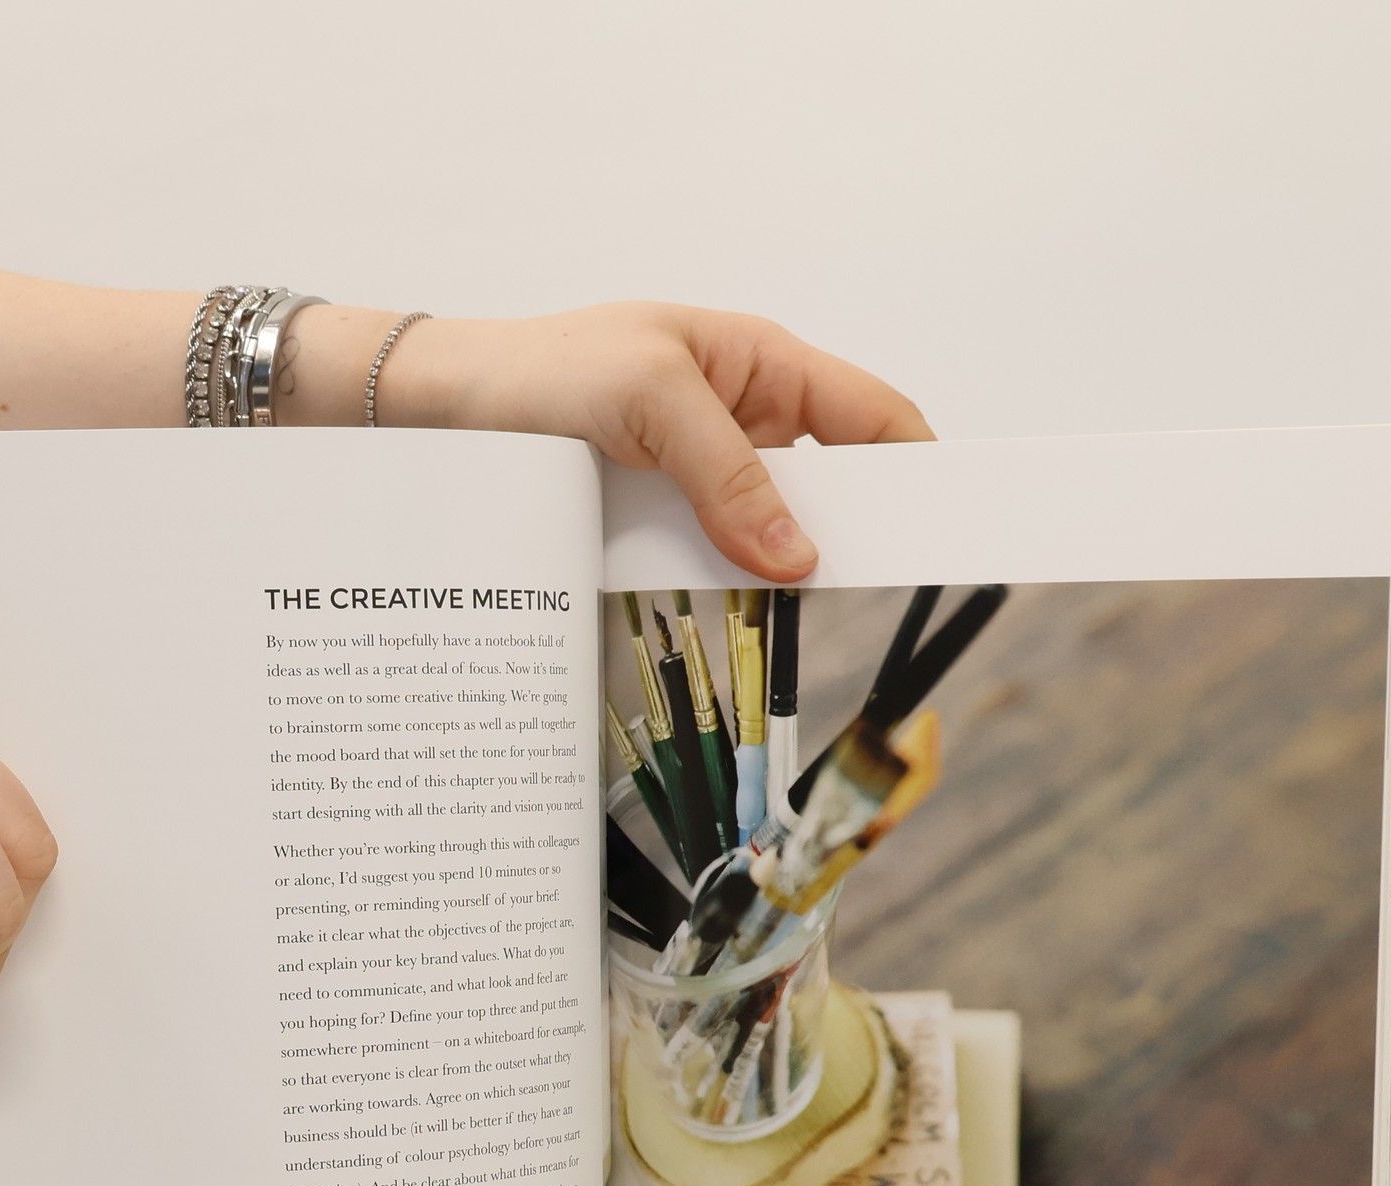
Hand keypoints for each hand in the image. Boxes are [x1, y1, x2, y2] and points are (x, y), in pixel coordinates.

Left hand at [384, 304, 934, 579]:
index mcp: (761, 366)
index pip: (872, 416)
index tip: (952, 525)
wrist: (438, 414)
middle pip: (831, 487)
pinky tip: (740, 615)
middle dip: (855, 531)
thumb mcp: (648, 400)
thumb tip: (799, 559)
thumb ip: (728, 475)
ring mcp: (704, 480)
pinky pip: (716, 564)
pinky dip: (729, 589)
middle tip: (882, 583)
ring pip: (773, 536)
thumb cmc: (542, 373)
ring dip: (784, 571)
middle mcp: (743, 423)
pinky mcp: (663, 527)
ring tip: (804, 607)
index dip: (920, 465)